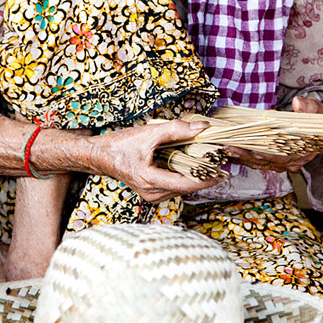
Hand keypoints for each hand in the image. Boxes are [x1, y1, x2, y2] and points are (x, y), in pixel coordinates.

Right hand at [91, 119, 218, 202]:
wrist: (99, 156)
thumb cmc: (119, 145)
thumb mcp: (149, 133)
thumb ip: (176, 129)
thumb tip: (201, 128)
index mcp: (149, 179)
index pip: (185, 184)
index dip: (206, 179)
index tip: (222, 171)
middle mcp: (151, 192)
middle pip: (186, 188)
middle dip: (204, 176)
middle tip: (221, 164)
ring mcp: (151, 195)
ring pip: (181, 189)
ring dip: (195, 177)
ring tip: (210, 163)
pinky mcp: (152, 192)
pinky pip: (174, 187)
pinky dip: (185, 177)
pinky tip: (192, 166)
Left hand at [224, 96, 322, 173]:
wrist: (319, 131)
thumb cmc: (317, 120)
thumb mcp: (317, 110)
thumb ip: (309, 107)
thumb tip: (298, 103)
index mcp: (304, 151)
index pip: (282, 156)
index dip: (265, 153)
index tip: (251, 149)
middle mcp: (291, 161)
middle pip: (266, 161)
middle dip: (246, 155)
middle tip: (230, 147)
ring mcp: (282, 163)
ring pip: (258, 163)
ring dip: (242, 157)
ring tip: (226, 148)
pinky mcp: (273, 161)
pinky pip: (256, 162)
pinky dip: (243, 157)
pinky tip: (231, 151)